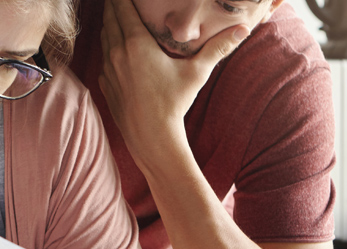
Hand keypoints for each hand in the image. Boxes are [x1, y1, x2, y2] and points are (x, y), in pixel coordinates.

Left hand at [98, 0, 247, 166]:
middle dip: (113, 5)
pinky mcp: (105, 84)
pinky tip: (115, 48)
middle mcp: (116, 52)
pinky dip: (108, 48)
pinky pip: (103, 58)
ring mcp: (108, 69)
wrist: (152, 137)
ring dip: (109, 25)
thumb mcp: (198, 72)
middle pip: (109, 19)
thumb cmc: (174, 103)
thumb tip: (243, 29)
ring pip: (104, 37)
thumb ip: (218, 48)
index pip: (121, 8)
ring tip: (116, 16)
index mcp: (136, 43)